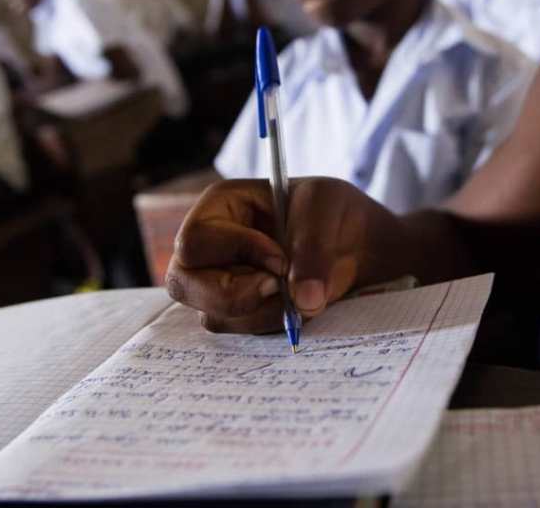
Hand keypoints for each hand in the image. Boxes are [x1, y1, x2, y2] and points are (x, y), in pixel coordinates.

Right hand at [165, 177, 400, 333]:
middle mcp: (210, 247)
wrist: (357, 245)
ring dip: (261, 313)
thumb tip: (303, 300)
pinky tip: (298, 306)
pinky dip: (272, 324)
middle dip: (232, 295)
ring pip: (213, 315)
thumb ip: (313, 247)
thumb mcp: (327, 208)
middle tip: (277, 288)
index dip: (236, 253)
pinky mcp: (238, 312)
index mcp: (219, 207)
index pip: (196, 240)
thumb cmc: (333, 212)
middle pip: (182, 283)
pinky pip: (240, 332)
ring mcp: (219, 283)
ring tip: (300, 293)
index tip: (281, 258)